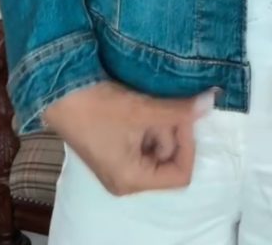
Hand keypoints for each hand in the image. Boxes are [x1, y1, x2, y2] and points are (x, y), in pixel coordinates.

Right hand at [44, 81, 213, 194]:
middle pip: (169, 159)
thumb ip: (180, 111)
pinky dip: (147, 121)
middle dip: (171, 129)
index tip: (183, 116)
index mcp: (133, 181)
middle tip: (163, 105)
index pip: (180, 175)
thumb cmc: (97, 107)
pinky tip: (138, 103)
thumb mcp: (143, 110)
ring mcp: (119, 164)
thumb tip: (212, 101)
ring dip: (159, 121)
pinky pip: (143, 138)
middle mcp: (127, 179)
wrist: (59, 91)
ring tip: (145, 102)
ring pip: (157, 145)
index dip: (188, 144)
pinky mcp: (114, 147)